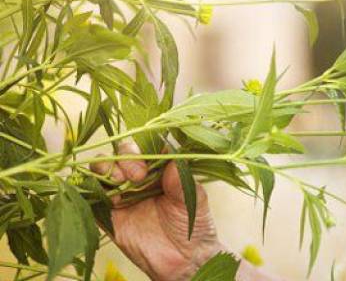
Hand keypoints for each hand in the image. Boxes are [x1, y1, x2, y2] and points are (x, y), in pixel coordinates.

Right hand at [90, 141, 224, 280]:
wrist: (183, 260)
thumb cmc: (193, 225)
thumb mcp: (194, 200)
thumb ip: (181, 180)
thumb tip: (171, 159)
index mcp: (161, 167)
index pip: (147, 144)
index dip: (144, 146)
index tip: (150, 160)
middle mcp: (139, 176)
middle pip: (121, 152)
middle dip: (125, 158)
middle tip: (137, 176)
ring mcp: (122, 193)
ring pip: (103, 169)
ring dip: (107, 169)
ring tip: (120, 183)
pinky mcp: (108, 213)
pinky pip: (92, 196)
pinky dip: (93, 190)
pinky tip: (110, 198)